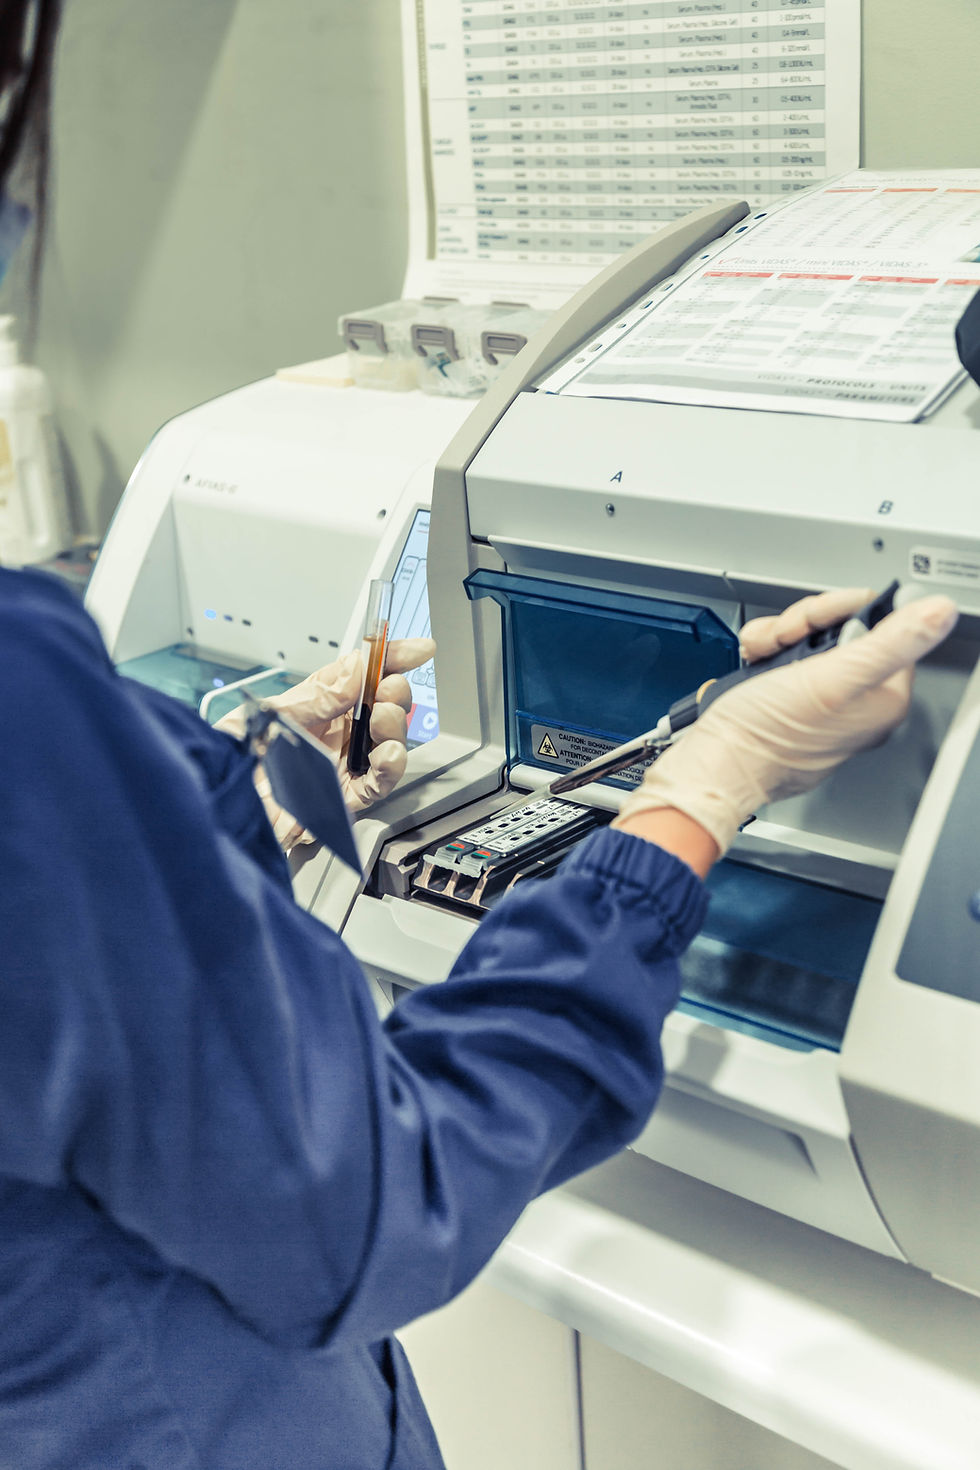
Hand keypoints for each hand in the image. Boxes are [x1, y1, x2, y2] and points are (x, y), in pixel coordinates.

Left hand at [216, 638, 434, 849]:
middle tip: (387, 688)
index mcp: (317, 704)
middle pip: (382, 706)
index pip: (362, 676)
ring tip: (382, 718)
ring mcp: (342, 764)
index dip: (391, 659)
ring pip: (388, 742)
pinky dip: (391, 766)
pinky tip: (389, 753)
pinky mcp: (343, 797)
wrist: (218, 805)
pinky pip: (379, 782)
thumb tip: (354, 671)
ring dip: (395, 726)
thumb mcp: (270, 714)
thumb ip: (318, 696)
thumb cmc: (229, 759)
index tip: (416, 650)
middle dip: (393, 692)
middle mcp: (335, 733)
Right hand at [613, 587, 958, 860]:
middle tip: (788, 640)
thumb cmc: (765, 737)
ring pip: (807, 641)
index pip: (883, 629)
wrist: (711, 766)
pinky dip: (763, 654)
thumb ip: (890, 643)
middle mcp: (854, 704)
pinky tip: (753, 665)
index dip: (846, 613)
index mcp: (881, 700)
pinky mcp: (785, 702)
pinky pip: (782, 660)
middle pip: (842, 630)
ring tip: (764, 655)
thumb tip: (940, 613)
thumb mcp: (833, 678)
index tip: (819, 620)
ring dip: (778, 637)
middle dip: (804, 625)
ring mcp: (818, 704)